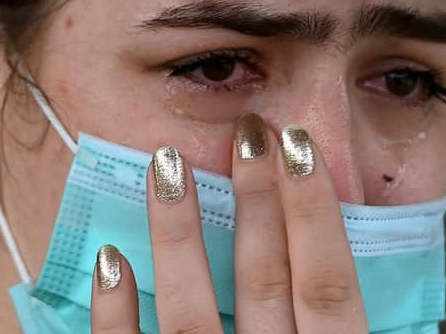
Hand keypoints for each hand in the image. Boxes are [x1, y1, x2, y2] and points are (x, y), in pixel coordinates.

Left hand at [90, 114, 368, 332]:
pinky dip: (116, 315)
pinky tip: (110, 259)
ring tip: (166, 165)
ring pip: (190, 315)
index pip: (330, 287)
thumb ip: (336, 322)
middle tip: (249, 131)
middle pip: (266, 284)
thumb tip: (330, 253)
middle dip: (259, 202)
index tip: (299, 143)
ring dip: (178, 237)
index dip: (317, 213)